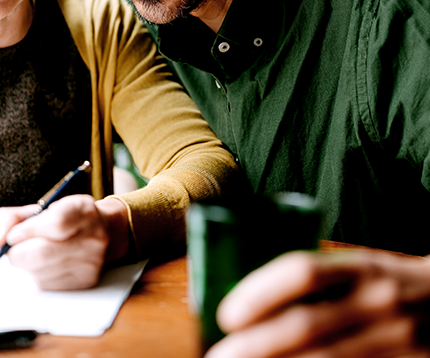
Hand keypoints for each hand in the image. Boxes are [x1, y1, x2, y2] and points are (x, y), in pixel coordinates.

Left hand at [0, 195, 129, 290]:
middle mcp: (93, 236)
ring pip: (41, 271)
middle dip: (18, 252)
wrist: (103, 233)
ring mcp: (92, 261)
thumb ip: (12, 218)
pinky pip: (47, 284)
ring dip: (26, 265)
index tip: (13, 235)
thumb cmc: (63, 218)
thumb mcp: (40, 207)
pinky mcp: (86, 281)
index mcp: (83, 210)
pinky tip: (44, 264)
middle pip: (44, 253)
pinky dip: (37, 275)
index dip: (29, 230)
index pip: (56, 223)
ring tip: (32, 253)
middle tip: (12, 248)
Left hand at [205, 249, 429, 357]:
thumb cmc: (399, 285)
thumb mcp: (367, 268)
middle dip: (254, 345)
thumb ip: (322, 278)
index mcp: (364, 267)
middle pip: (305, 324)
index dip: (259, 291)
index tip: (225, 315)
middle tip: (217, 356)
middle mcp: (380, 302)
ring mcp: (399, 342)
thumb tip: (252, 295)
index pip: (304, 271)